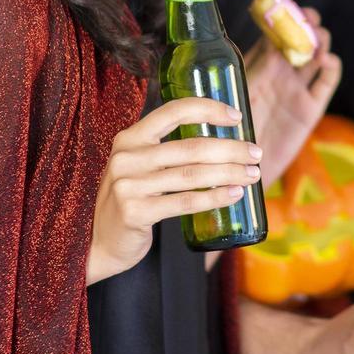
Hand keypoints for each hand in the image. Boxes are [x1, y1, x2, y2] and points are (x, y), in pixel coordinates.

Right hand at [87, 97, 261, 284]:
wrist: (98, 243)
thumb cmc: (130, 202)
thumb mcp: (139, 168)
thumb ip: (167, 153)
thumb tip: (223, 145)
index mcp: (130, 138)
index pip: (174, 111)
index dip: (208, 109)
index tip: (237, 117)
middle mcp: (127, 157)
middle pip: (191, 147)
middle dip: (231, 149)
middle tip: (256, 154)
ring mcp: (129, 184)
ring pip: (192, 174)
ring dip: (229, 173)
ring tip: (252, 174)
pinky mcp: (135, 212)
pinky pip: (184, 201)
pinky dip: (214, 197)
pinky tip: (234, 194)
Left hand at [245, 7, 341, 184]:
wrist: (242, 170)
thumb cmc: (228, 133)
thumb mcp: (233, 97)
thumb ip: (248, 73)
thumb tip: (255, 48)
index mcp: (256, 67)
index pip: (271, 33)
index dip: (280, 16)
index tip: (283, 2)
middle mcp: (278, 74)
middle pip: (298, 40)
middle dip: (304, 24)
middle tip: (307, 18)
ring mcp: (296, 89)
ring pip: (315, 55)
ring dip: (319, 41)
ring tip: (317, 38)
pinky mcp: (311, 108)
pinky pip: (326, 82)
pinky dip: (331, 68)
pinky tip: (327, 61)